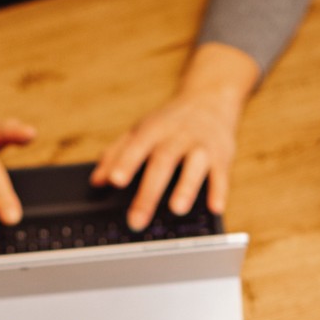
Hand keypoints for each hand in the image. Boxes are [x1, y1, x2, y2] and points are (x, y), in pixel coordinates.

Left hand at [91, 42, 260, 229]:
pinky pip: (222, 175)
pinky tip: (215, 209)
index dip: (126, 162)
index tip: (115, 181)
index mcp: (153, 130)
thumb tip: (97, 181)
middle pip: (163, 163)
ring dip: (186, 187)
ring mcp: (201, 146)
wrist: (210, 98)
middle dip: (149, 193)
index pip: (137, 146)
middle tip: (136, 220)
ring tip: (176, 209)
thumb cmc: (169, 122)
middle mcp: (177, 136)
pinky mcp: (222, 156)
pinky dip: (219, 191)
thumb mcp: (141, 130)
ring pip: (194, 166)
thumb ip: (118, 154)